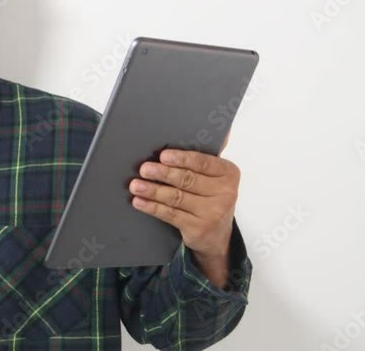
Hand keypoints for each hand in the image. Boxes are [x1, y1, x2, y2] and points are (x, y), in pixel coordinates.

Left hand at [127, 144, 239, 282]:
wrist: (217, 235)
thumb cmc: (210, 197)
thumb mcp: (215, 177)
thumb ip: (206, 156)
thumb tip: (212, 129)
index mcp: (229, 173)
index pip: (203, 163)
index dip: (181, 159)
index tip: (163, 156)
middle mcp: (225, 193)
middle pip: (187, 179)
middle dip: (162, 173)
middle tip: (144, 169)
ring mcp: (212, 213)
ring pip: (176, 197)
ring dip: (152, 190)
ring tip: (135, 185)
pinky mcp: (198, 229)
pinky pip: (170, 214)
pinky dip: (152, 207)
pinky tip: (140, 201)